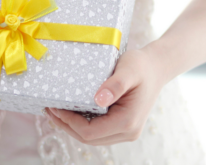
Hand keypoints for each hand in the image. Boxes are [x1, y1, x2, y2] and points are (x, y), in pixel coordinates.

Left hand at [46, 45, 167, 144]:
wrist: (156, 67)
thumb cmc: (142, 66)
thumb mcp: (129, 69)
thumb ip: (115, 84)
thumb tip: (99, 100)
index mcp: (128, 121)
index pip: (90, 132)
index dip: (69, 122)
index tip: (54, 107)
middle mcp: (128, 132)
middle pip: (89, 139)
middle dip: (66, 126)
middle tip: (48, 109)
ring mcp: (125, 131)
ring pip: (92, 137)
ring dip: (72, 126)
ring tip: (55, 110)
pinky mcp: (121, 126)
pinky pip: (97, 130)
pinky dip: (81, 123)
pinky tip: (69, 111)